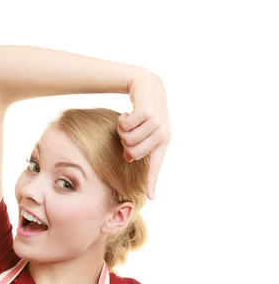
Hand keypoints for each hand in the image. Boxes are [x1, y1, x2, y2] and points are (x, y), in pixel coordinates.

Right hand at [117, 70, 170, 199]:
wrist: (148, 85)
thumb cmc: (144, 111)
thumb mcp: (144, 129)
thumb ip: (137, 145)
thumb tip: (128, 158)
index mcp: (162, 143)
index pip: (155, 166)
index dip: (152, 182)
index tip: (151, 198)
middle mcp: (162, 135)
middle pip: (133, 153)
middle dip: (125, 143)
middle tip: (129, 131)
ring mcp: (156, 124)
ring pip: (128, 140)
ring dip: (122, 129)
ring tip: (129, 121)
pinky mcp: (148, 113)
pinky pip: (125, 126)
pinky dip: (122, 120)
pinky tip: (128, 113)